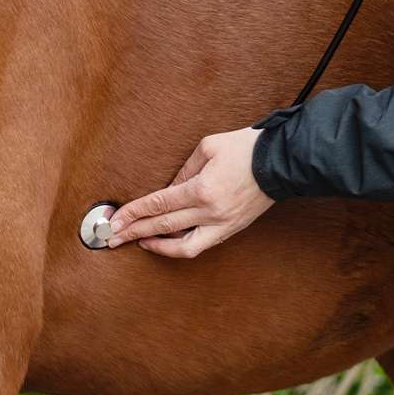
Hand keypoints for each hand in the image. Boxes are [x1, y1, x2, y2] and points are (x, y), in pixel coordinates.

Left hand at [105, 128, 272, 257]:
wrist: (281, 162)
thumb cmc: (246, 148)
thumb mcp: (208, 148)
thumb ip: (184, 170)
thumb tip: (168, 189)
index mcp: (201, 190)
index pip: (158, 205)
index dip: (133, 213)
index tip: (115, 220)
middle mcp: (210, 212)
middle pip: (163, 227)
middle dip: (134, 231)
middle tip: (112, 236)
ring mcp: (222, 224)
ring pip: (183, 246)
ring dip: (157, 245)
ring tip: (139, 241)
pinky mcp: (231, 229)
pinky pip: (201, 244)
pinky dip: (181, 244)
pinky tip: (169, 239)